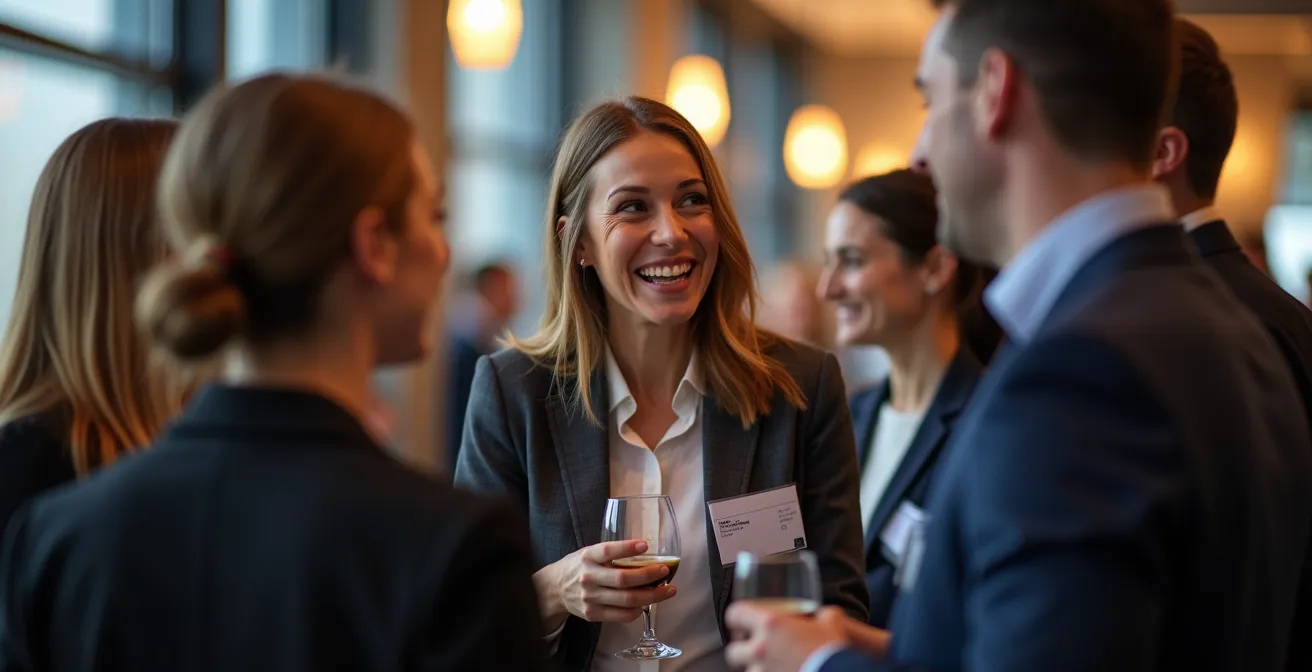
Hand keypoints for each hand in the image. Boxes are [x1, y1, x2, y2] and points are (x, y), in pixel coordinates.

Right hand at [533, 540, 677, 631]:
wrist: (554, 589)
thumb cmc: (579, 567)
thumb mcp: (590, 553)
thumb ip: (611, 554)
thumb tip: (646, 554)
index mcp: (588, 557)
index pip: (608, 551)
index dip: (627, 548)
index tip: (645, 546)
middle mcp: (588, 577)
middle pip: (623, 579)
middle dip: (649, 576)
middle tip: (665, 571)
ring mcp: (590, 598)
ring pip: (627, 600)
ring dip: (652, 596)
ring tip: (667, 590)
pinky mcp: (592, 614)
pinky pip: (622, 615)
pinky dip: (639, 610)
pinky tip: (647, 604)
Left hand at [725, 604, 889, 671]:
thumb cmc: (833, 652)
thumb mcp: (832, 623)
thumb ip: (823, 615)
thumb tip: (826, 615)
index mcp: (770, 624)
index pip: (735, 614)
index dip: (736, 618)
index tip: (741, 623)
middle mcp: (760, 649)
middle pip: (733, 651)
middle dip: (742, 651)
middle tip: (757, 651)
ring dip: (758, 669)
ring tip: (776, 668)